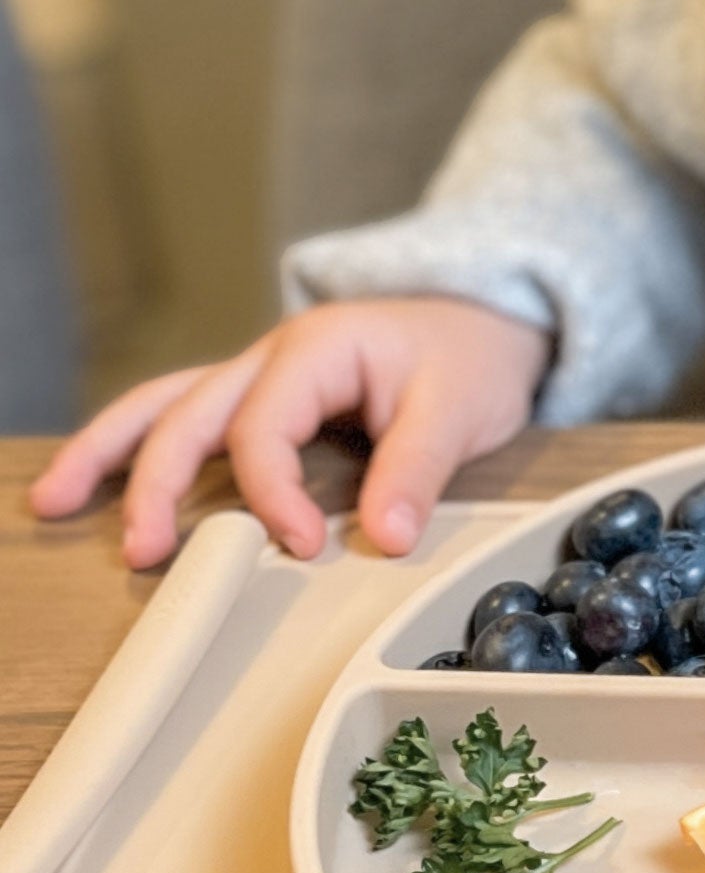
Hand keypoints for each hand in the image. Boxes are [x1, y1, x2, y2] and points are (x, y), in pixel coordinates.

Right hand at [27, 298, 552, 566]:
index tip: (300, 549)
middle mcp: (274, 355)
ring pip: (164, 404)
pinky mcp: (262, 399)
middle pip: (190, 414)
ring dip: (109, 452)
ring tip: (52, 501)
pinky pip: (182, 414)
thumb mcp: (463, 405)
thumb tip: (385, 538)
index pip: (264, 429)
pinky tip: (91, 480)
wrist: (486, 319)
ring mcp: (260, 375)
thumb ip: (421, 467)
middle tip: (145, 553)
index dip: (271, 496)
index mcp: (319, 347)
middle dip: (156, 484)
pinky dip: (133, 443)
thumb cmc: (470, 356)